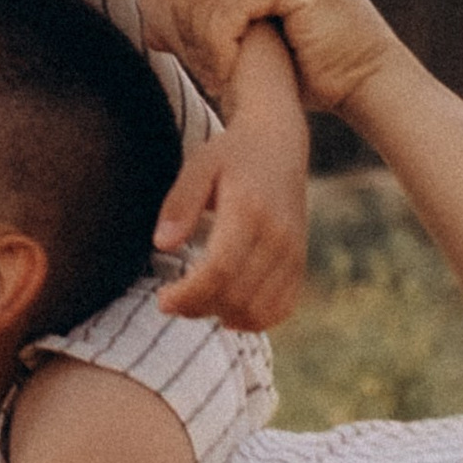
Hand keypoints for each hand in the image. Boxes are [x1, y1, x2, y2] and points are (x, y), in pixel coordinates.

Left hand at [151, 0, 401, 122]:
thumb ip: (196, 22)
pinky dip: (219, 44)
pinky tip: (229, 69)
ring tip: (214, 71)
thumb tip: (149, 28)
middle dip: (179, 17)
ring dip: (198, 37)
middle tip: (197, 61)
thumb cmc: (301, 61)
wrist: (360, 79)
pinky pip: (226, 4)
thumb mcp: (238, 35)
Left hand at [154, 108, 307, 327]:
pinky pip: (282, 307)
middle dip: (199, 308)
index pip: (219, 271)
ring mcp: (293, 252)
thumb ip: (180, 204)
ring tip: (196, 304)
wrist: (280, 143)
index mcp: (248, 211)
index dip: (189, 295)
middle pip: (238, 296)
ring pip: (260, 309)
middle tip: (171, 302)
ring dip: (223, 316)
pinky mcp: (300, 262)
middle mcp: (277, 236)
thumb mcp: (199, 166)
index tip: (163, 300)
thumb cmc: (232, 154)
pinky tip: (227, 311)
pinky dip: (254, 319)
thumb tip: (162, 245)